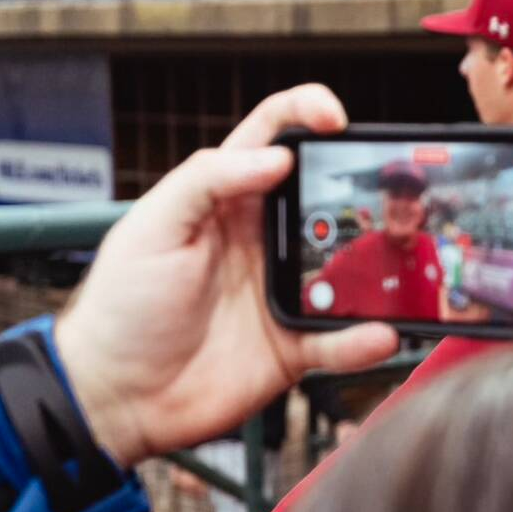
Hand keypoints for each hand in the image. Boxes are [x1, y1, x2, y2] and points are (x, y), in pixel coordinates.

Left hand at [53, 84, 397, 466]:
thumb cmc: (120, 307)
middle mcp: (261, 241)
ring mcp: (281, 293)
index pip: (273, 138)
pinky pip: (340, 340)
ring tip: (398, 264)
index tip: (334, 119)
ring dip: (374, 266)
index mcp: (226, 202)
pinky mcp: (292, 347)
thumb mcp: (151, 228)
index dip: (306, 114)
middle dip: (362, 190)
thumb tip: (275, 156)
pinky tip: (378, 333)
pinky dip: (363, 339)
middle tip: (388, 191)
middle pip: (325, 200)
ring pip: (347, 270)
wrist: (114, 397)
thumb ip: (206, 182)